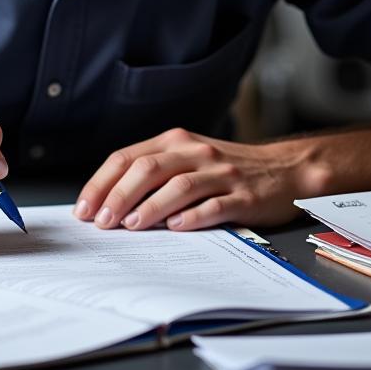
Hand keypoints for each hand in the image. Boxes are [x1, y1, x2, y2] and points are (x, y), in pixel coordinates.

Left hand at [73, 128, 328, 231]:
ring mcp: (220, 173)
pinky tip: (175, 228)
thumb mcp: (188, 159)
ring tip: (130, 226)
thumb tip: (108, 203)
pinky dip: (192, 217)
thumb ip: (153, 173)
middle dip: (119, 195)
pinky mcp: (243, 196)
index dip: (102, 183)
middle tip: (102, 221)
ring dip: (150, 206)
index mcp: (176, 141)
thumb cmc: (227, 170)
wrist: (286, 170)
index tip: (84, 208)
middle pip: (148, 168)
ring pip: (178, 186)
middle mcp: (195, 152)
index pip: (128, 157)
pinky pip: (214, 205)